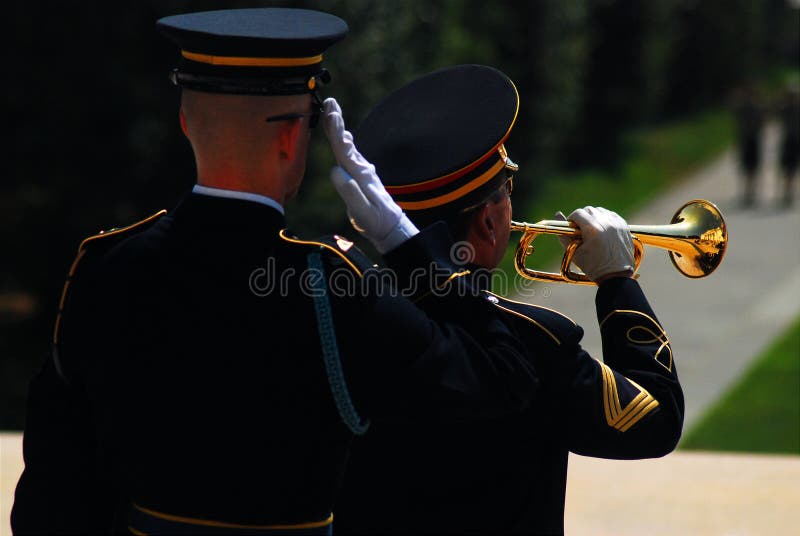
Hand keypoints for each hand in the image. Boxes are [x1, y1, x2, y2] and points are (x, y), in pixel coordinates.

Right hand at [322, 97, 417, 253]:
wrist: (390, 226)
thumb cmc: (376, 221)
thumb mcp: (363, 212)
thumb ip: (350, 193)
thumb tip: (336, 172)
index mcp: (359, 175)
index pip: (344, 150)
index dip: (336, 132)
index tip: (332, 115)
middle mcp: (361, 169)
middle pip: (345, 142)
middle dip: (337, 122)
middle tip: (331, 102)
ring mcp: (362, 171)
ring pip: (347, 146)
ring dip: (339, 128)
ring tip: (333, 111)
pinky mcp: (360, 175)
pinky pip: (350, 154)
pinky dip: (344, 142)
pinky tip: (343, 136)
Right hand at [555, 207, 634, 281]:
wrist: (616, 276)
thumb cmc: (593, 267)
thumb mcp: (575, 252)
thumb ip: (564, 234)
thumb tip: (557, 214)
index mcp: (592, 229)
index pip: (578, 213)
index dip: (571, 220)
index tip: (571, 228)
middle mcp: (606, 223)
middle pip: (589, 210)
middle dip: (582, 217)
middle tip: (580, 230)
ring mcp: (617, 224)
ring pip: (601, 211)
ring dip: (594, 217)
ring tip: (591, 230)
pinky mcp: (624, 227)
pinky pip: (612, 215)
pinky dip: (605, 219)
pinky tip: (602, 229)